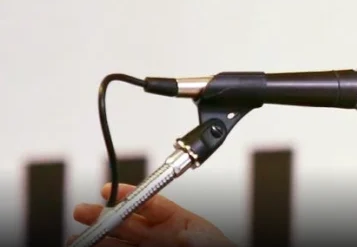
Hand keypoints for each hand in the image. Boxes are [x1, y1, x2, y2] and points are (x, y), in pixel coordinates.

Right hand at [69, 183, 234, 246]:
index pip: (148, 202)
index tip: (108, 190)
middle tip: (82, 211)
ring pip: (118, 243)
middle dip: (103, 216)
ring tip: (77, 238)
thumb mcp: (204, 239)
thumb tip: (181, 229)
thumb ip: (190, 231)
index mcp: (176, 222)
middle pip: (126, 222)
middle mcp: (160, 236)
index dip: (127, 195)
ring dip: (97, 239)